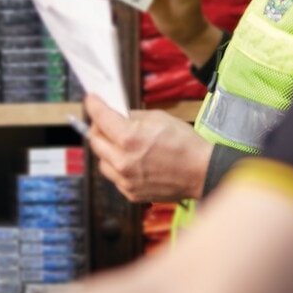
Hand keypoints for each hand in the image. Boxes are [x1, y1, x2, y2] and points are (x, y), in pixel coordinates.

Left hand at [83, 93, 212, 203]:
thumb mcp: (159, 118)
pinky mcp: (130, 193)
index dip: (93, 105)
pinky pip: (114, 177)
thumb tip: (119, 115)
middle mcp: (123, 161)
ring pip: (102, 161)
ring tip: (120, 144)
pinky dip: (118, 166)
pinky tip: (131, 161)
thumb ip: (133, 117)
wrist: (201, 172)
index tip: (91, 100)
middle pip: (95, 141)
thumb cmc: (185, 144)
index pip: (100, 118)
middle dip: (98, 127)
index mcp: (129, 139)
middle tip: (105, 121)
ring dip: (106, 149)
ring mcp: (125, 180)